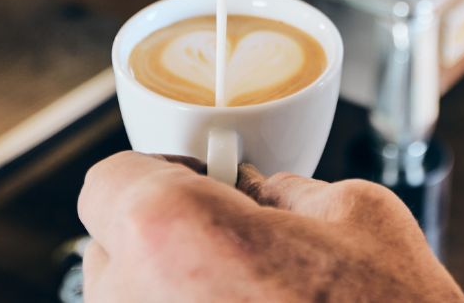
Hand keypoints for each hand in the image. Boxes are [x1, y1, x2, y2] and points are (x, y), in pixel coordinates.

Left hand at [77, 152, 463, 301]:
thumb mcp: (356, 214)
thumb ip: (286, 192)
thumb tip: (264, 199)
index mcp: (169, 232)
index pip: (107, 181)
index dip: (156, 174)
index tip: (196, 184)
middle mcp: (131, 301)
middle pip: (111, 250)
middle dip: (164, 241)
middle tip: (234, 248)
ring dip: (174, 295)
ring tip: (249, 302)